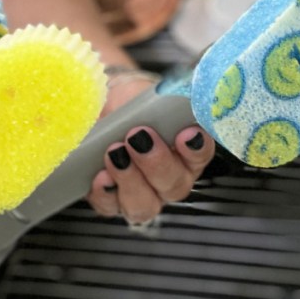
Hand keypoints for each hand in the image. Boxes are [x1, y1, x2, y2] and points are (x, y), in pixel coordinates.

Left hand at [85, 76, 215, 224]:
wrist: (98, 106)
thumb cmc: (127, 101)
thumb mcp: (146, 92)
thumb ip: (164, 97)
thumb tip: (176, 92)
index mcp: (186, 150)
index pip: (201, 154)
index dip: (196, 149)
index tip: (186, 133)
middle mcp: (169, 177)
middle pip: (174, 185)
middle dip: (157, 163)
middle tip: (138, 137)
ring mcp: (142, 193)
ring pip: (145, 205)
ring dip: (130, 180)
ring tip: (115, 154)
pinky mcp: (111, 200)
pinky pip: (110, 206)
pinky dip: (105, 192)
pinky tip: (100, 175)